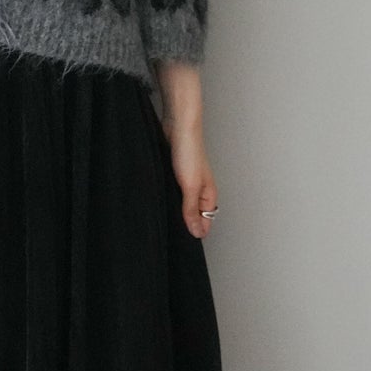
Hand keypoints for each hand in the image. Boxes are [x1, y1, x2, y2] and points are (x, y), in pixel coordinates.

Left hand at [160, 112, 219, 239]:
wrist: (178, 127)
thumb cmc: (189, 152)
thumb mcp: (190, 186)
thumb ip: (192, 210)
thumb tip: (197, 232)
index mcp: (209, 195)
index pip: (207, 221)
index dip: (197, 232)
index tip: (184, 243)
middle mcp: (201, 190)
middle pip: (197, 214)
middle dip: (187, 224)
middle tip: (173, 234)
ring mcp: (189, 182)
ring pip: (185, 204)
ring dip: (178, 211)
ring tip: (166, 219)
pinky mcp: (177, 175)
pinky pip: (176, 193)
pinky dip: (171, 199)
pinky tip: (161, 200)